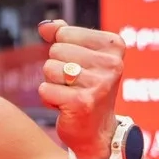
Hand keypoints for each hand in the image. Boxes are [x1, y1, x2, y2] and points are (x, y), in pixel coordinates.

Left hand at [37, 19, 124, 158]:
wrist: (97, 131)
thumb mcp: (79, 56)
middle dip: (57, 68)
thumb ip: (62, 34)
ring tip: (71, 94)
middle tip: (75, 84)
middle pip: (55, 50)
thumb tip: (44, 26)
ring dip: (53, 83)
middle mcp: (112, 64)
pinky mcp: (82, 102)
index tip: (81, 68)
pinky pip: (44, 89)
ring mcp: (99, 84)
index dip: (63, 52)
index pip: (64, 33)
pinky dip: (49, 99)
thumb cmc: (86, 88)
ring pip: (49, 68)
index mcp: (114, 45)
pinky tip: (66, 107)